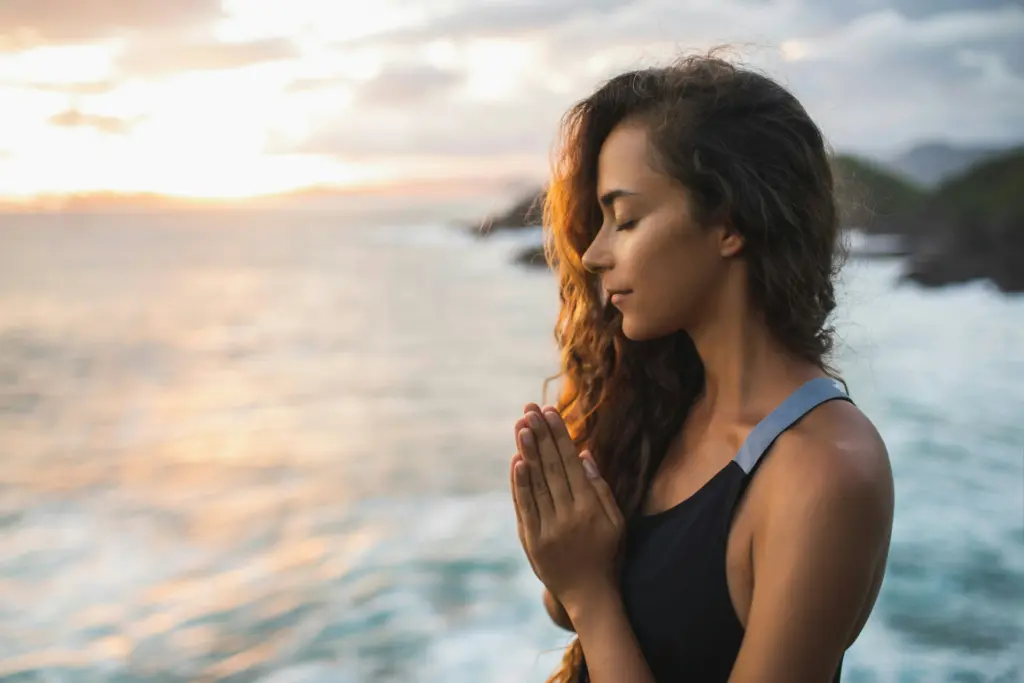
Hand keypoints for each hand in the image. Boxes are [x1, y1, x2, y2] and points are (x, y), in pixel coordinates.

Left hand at [510, 403, 623, 611]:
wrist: (589, 596)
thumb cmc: (608, 555)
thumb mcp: (616, 522)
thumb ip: (600, 487)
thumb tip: (585, 454)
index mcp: (591, 508)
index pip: (571, 463)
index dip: (560, 436)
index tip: (550, 412)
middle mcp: (569, 516)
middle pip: (552, 468)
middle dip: (541, 436)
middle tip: (530, 409)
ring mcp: (548, 529)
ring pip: (536, 483)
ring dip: (528, 452)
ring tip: (521, 426)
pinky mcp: (532, 541)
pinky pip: (525, 506)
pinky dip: (519, 484)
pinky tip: (516, 461)